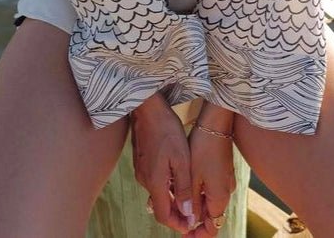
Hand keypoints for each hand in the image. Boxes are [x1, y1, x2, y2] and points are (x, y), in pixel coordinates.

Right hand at [130, 92, 195, 233]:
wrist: (148, 108)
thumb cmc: (166, 130)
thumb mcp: (181, 159)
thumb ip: (183, 188)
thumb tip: (187, 214)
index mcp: (154, 182)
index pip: (163, 214)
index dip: (177, 223)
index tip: (190, 226)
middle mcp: (144, 180)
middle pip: (160, 205)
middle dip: (176, 212)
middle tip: (192, 213)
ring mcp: (141, 170)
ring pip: (157, 192)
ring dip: (171, 198)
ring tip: (188, 196)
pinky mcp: (141, 161)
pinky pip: (154, 180)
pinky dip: (165, 185)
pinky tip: (176, 177)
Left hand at [186, 107, 235, 235]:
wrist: (215, 123)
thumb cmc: (203, 148)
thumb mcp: (193, 177)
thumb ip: (192, 201)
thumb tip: (191, 222)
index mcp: (219, 198)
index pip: (212, 228)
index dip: (197, 235)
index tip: (183, 233)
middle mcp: (226, 192)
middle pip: (212, 216)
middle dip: (195, 220)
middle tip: (177, 216)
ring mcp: (227, 181)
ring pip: (211, 202)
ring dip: (197, 206)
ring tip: (178, 201)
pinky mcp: (224, 171)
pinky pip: (213, 189)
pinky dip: (201, 193)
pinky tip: (187, 185)